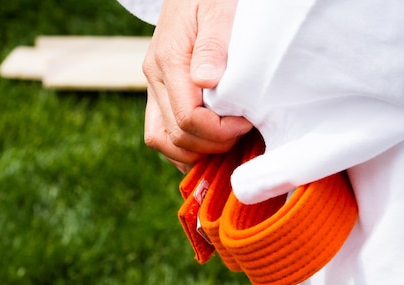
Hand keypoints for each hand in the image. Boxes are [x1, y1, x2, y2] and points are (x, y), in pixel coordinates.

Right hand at [142, 0, 252, 171]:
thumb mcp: (219, 8)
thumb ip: (213, 44)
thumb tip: (206, 81)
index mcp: (169, 60)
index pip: (187, 118)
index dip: (219, 131)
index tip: (247, 122)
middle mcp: (155, 78)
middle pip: (175, 136)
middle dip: (212, 144)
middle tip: (243, 132)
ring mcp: (155, 87)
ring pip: (162, 141)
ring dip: (195, 152)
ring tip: (227, 141)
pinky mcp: (160, 92)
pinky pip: (163, 133)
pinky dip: (186, 147)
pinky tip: (212, 142)